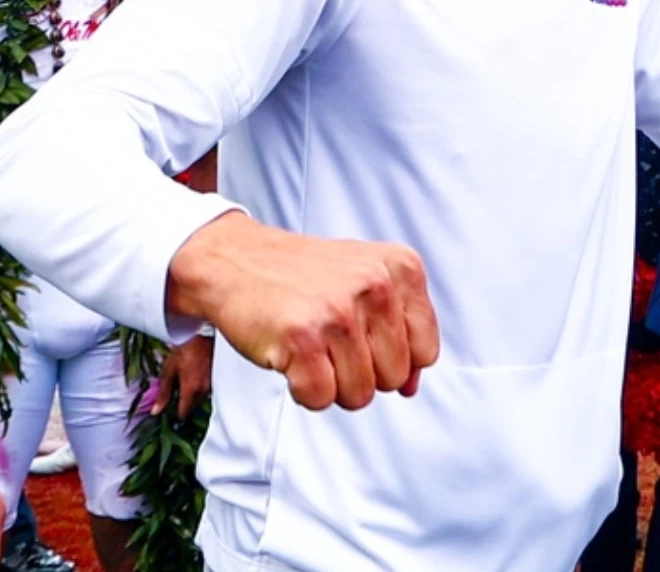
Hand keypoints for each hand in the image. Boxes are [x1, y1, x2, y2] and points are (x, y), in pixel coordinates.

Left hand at [155, 335, 213, 419]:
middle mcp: (204, 391)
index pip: (183, 413)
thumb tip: (156, 411)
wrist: (204, 335)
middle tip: (178, 390)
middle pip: (193, 407)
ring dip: (194, 396)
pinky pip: (209, 391)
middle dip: (185, 403)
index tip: (172, 407)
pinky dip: (202, 388)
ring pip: (201, 400)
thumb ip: (163, 393)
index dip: (176, 412)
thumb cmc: (185, 350)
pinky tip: (197, 376)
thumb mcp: (169, 370)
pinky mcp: (219, 380)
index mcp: (190, 389)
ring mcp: (213, 386)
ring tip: (188, 380)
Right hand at [166, 212, 439, 410]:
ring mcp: (339, 312)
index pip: (425, 352)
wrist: (235, 260)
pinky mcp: (302, 338)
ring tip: (310, 346)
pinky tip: (290, 356)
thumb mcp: (365, 283)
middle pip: (393, 378)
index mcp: (401, 269)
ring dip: (330, 383)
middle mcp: (376, 286)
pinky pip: (320, 399)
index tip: (362, 337)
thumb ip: (399, 332)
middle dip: (361, 372)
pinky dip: (303, 390)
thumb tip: (411, 388)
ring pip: (359, 395)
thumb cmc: (303, 277)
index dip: (392, 358)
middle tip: (328, 340)